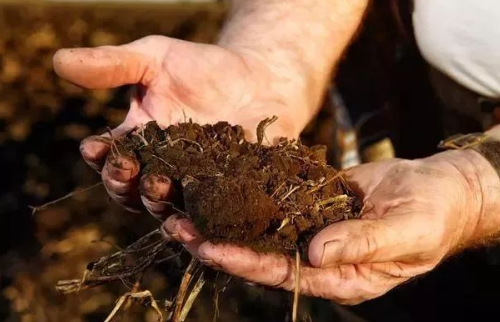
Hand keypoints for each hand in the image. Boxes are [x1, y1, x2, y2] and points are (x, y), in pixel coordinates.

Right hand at [53, 35, 307, 214]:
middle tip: (133, 173)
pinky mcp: (227, 196)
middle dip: (126, 186)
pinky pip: (212, 215)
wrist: (260, 79)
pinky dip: (206, 222)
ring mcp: (194, 186)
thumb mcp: (156, 58)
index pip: (110, 158)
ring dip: (161, 207)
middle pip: (133, 192)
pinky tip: (207, 220)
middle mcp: (161, 170)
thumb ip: (114, 65)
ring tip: (165, 196)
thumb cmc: (204, 67)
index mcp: (139, 142)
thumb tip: (58, 60)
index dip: (101, 156)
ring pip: (168, 209)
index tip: (96, 147)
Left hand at [163, 149, 499, 303]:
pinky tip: (220, 180)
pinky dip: (247, 192)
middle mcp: (318, 257)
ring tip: (183, 204)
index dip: (243, 261)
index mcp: (339, 276)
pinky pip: (276, 200)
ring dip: (223, 216)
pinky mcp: (312, 204)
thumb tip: (316, 253)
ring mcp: (313, 230)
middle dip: (217, 241)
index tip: (208, 248)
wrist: (439, 190)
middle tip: (176, 226)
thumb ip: (363, 244)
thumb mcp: (406, 233)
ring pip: (260, 226)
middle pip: (259, 253)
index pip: (281, 273)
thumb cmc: (433, 217)